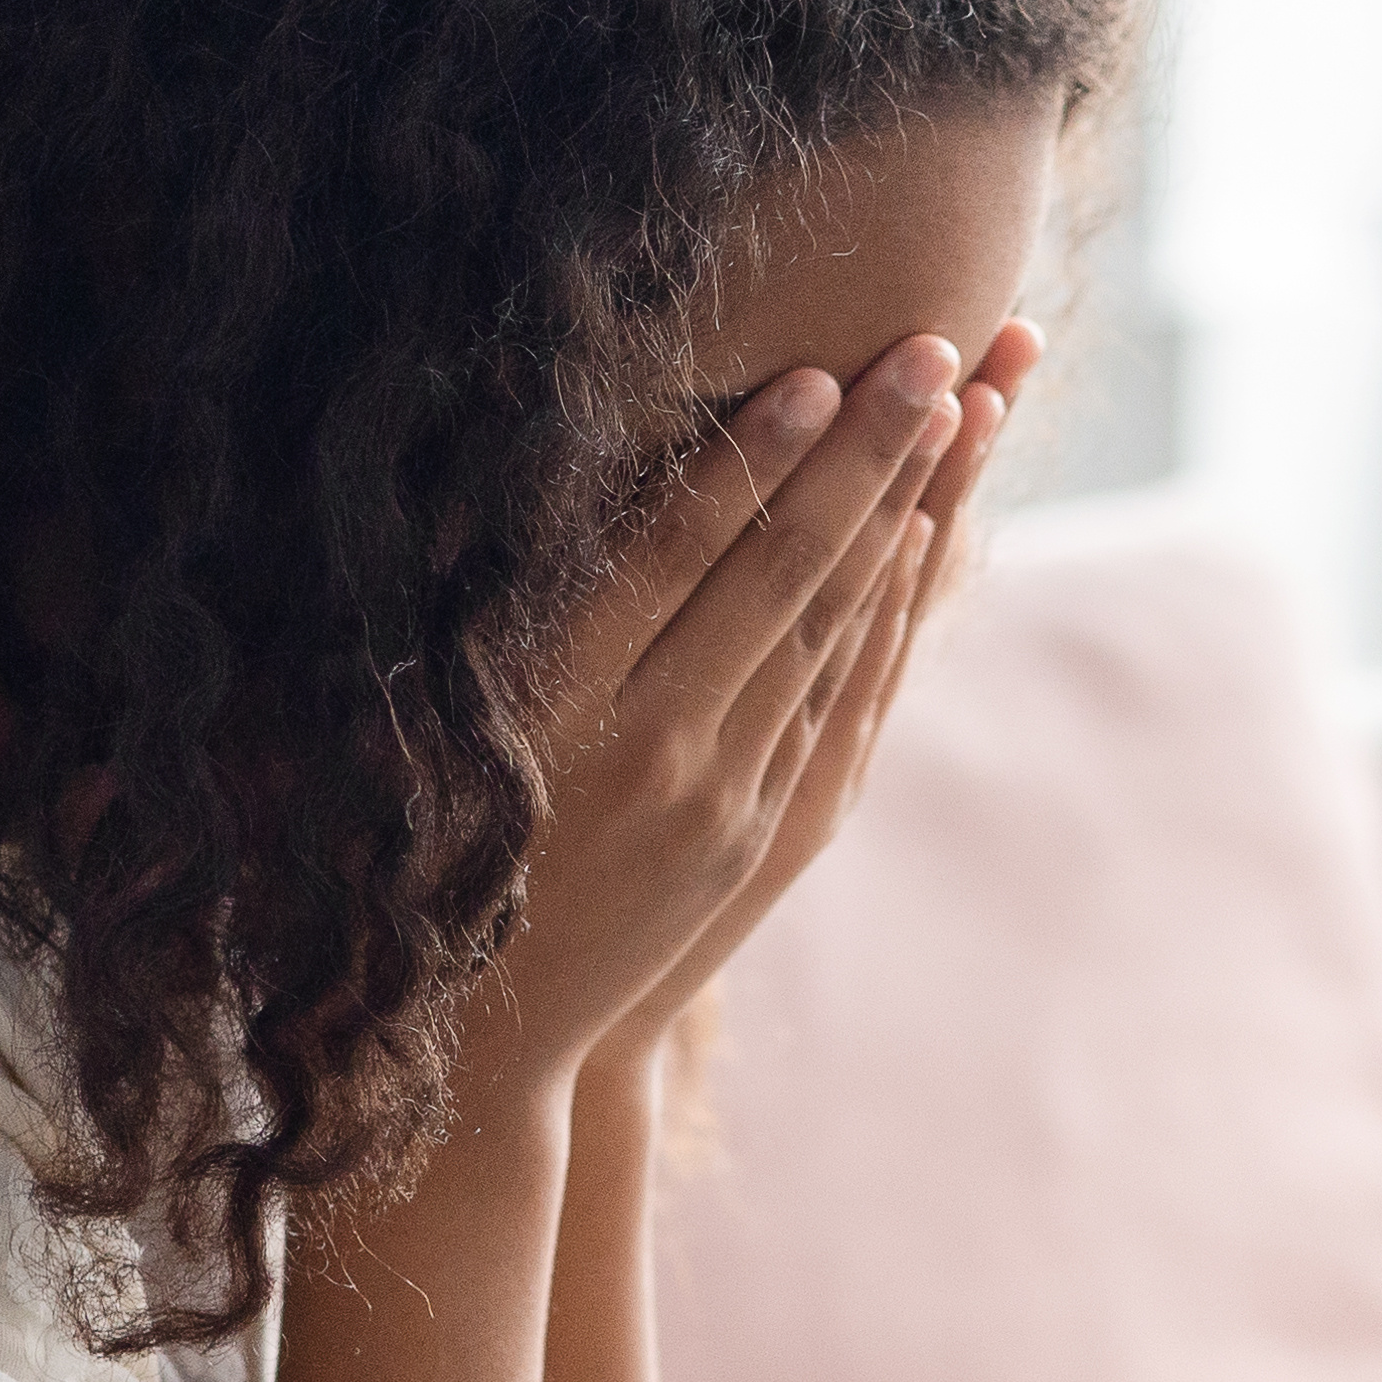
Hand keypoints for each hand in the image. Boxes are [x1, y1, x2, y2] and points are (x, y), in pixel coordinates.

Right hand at [481, 332, 1004, 1086]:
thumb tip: (504, 482)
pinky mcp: (769, 825)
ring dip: (900, 504)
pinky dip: (885, 605)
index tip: (812, 377)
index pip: (674, 559)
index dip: (751, 462)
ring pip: (832, 625)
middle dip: (865, 452)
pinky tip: (921, 528)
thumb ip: (492, 622)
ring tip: (952, 402)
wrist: (498, 1037)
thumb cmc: (429, 859)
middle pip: (784, 574)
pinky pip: (845, 691)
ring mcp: (730, 794)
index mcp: (562, 710)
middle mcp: (661, 749)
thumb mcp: (433, 737)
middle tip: (928, 344)